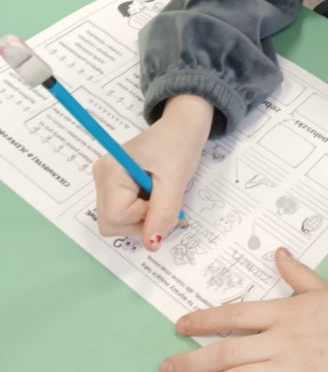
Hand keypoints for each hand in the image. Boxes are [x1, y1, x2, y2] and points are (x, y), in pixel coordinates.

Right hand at [93, 94, 212, 250]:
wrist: (183, 126)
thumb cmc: (179, 145)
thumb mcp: (175, 179)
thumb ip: (163, 212)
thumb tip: (151, 245)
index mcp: (110, 171)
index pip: (115, 218)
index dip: (142, 217)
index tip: (161, 196)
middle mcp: (101, 176)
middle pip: (111, 223)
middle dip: (140, 220)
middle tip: (161, 197)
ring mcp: (105, 181)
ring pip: (117, 221)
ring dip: (142, 216)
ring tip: (158, 191)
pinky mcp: (113, 185)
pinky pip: (122, 212)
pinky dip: (140, 210)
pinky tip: (152, 192)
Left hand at [159, 249, 327, 371]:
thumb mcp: (325, 288)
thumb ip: (296, 275)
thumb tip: (278, 253)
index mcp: (285, 311)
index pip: (232, 315)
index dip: (201, 321)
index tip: (178, 328)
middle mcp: (282, 340)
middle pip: (223, 352)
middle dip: (189, 363)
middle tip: (164, 371)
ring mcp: (293, 371)